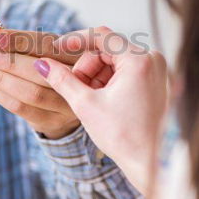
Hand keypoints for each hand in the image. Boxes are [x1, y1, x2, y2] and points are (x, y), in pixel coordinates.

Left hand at [0, 28, 81, 139]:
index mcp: (80, 53)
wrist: (65, 101)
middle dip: (8, 61)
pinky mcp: (53, 121)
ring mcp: (68, 104)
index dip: (18, 40)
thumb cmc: (51, 64)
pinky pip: (22, 108)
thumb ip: (20, 40)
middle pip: (40, 71)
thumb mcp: (44, 48)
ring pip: (31, 93)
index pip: (47, 45)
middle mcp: (80, 80)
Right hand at [36, 27, 169, 195]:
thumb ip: (62, 79)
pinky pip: (125, 70)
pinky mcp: (155, 81)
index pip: (101, 35)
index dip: (74, 39)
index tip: (56, 49)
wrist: (149, 162)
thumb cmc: (122, 136)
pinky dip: (108, 82)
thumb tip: (42, 64)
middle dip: (87, 68)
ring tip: (90, 100)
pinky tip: (102, 101)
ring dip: (96, 76)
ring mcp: (156, 70)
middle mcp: (152, 60)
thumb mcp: (85, 105)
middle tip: (76, 90)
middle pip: (107, 49)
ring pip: (114, 60)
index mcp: (139, 61)